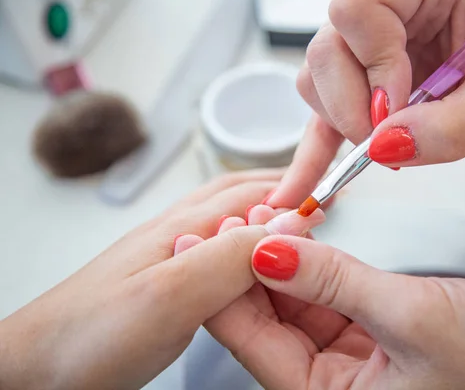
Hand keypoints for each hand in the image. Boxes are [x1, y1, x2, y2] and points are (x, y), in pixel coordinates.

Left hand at [0, 169, 322, 389]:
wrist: (36, 369)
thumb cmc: (91, 334)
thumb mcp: (171, 295)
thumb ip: (231, 257)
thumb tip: (289, 226)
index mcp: (183, 226)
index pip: (252, 192)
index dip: (295, 193)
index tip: (331, 199)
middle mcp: (177, 233)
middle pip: (239, 195)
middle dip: (282, 192)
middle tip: (319, 201)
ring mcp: (169, 256)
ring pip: (227, 221)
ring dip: (264, 214)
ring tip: (293, 224)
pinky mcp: (165, 284)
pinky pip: (214, 253)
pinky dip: (244, 247)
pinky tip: (247, 264)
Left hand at [210, 235, 464, 388]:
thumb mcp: (410, 317)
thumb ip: (332, 282)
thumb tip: (267, 250)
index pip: (256, 341)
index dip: (225, 288)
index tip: (201, 243)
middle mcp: (336, 384)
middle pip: (270, 320)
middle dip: (252, 268)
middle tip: (235, 220)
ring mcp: (353, 356)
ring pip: (297, 303)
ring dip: (282, 262)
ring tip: (264, 218)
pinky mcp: (373, 328)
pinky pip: (328, 295)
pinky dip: (315, 265)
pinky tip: (301, 235)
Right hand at [265, 0, 464, 206]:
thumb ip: (449, 127)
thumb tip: (384, 147)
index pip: (360, 10)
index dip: (373, 65)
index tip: (396, 109)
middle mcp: (382, 11)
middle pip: (325, 49)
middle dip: (350, 106)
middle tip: (385, 142)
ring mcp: (360, 50)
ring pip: (314, 81)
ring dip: (342, 124)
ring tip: (387, 146)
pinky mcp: (354, 88)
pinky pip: (319, 118)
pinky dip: (313, 156)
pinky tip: (301, 189)